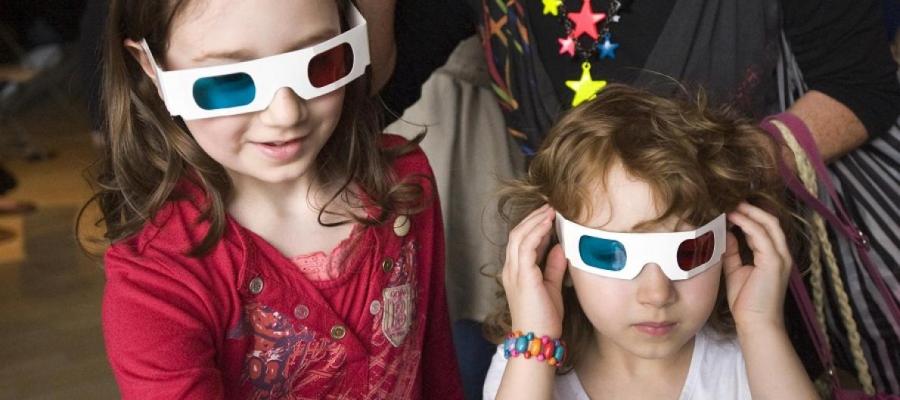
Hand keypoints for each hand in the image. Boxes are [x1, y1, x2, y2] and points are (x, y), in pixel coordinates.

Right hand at [502, 204, 566, 337]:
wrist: (538, 339)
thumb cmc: (544, 319)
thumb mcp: (551, 288)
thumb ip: (553, 267)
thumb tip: (559, 247)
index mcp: (516, 273)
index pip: (521, 242)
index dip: (534, 226)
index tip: (549, 215)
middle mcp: (511, 269)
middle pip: (517, 234)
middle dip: (533, 218)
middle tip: (549, 206)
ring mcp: (514, 272)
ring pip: (519, 236)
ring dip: (535, 220)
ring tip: (550, 209)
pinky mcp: (522, 275)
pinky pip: (526, 246)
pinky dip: (537, 231)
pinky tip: (548, 223)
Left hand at [723, 202, 792, 330]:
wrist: (756, 324)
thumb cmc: (746, 302)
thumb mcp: (735, 270)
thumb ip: (732, 252)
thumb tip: (725, 234)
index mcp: (773, 256)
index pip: (765, 227)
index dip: (749, 215)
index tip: (729, 208)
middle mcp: (781, 254)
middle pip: (770, 220)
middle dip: (751, 208)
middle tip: (730, 201)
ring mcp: (780, 257)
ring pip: (768, 223)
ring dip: (749, 212)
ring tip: (731, 205)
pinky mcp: (774, 262)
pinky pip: (761, 235)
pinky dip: (747, 223)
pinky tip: (733, 219)